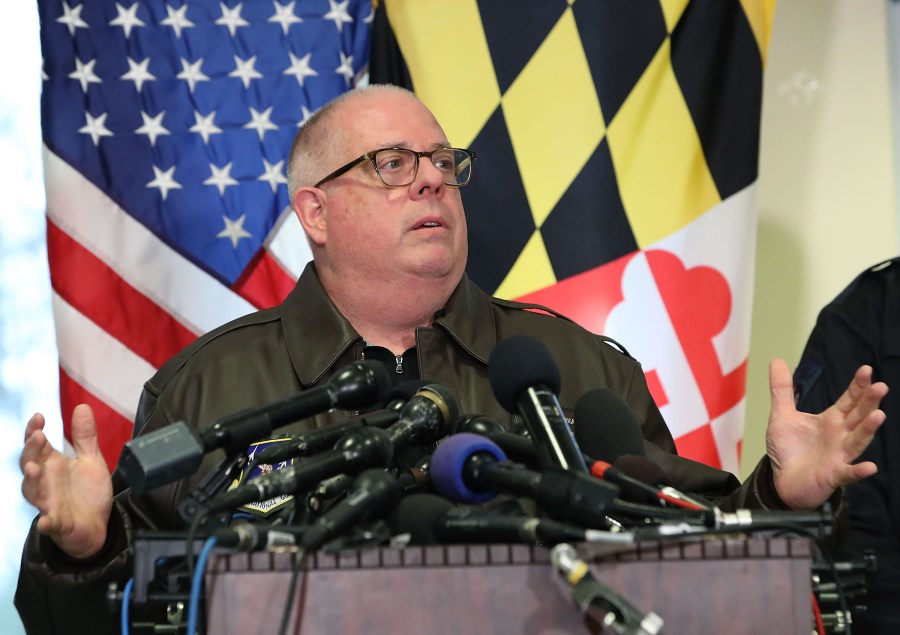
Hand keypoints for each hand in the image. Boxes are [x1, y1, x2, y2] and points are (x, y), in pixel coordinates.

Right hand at [20, 404, 113, 558]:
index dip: (33, 431)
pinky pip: (49, 523)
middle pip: (29, 465)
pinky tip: (46, 520)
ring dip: (31, 481)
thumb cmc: (87, 493)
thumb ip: (85, 436)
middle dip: (31, 451)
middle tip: (38, 436)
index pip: (37, 446)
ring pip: (32, 492)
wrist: (97, 526)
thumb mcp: (90, 460)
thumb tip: (82, 406)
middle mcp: (45, 483)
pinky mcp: (58, 524)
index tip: (39, 417)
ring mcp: (49, 503)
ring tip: (33, 468)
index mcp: (52, 465)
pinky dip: (47, 522)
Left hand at [766, 359, 887, 509]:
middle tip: (880, 387)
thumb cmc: (789, 449)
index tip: (867, 369)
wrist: (783, 481)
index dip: (858, 386)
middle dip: (869, 402)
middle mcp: (840, 436)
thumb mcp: (782, 415)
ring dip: (868, 429)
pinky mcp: (833, 475)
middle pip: (858, 416)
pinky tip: (869, 467)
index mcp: (831, 420)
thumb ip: (782, 390)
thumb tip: (777, 360)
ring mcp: (839, 455)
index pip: (849, 400)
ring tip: (879, 415)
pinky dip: (858, 471)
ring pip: (857, 441)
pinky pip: (848, 473)